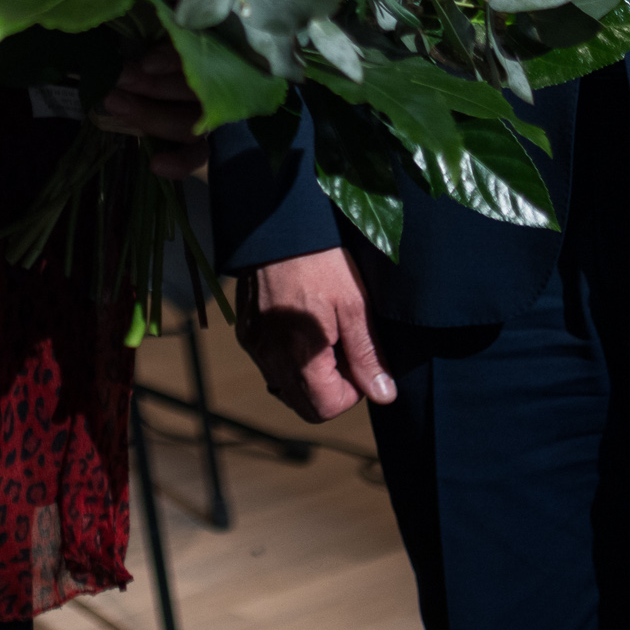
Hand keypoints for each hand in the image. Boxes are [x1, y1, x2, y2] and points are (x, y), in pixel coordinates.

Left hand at [95, 48, 209, 178]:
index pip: (197, 55)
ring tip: (114, 103)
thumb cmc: (149, 50)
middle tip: (119, 79)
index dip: (173, 60)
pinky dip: (179, 163)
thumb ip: (156, 41)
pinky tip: (157, 165)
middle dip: (152, 86)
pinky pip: (197, 156)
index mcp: (205, 55)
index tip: (146, 64)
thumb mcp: (154, 43)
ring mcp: (207, 116)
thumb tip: (132, 37)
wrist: (148, 89)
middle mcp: (213, 86)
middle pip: (192, 91)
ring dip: (151, 116)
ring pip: (189, 123)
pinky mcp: (200, 143)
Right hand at [237, 248, 395, 422]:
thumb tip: (384, 395)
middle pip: (303, 405)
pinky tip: (302, 326)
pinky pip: (269, 364)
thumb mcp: (354, 304)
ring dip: (310, 375)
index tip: (358, 358)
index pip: (325, 409)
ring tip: (324, 335)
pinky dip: (289, 358)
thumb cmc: (320, 258)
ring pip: (285, 386)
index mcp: (297, 354)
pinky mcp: (245, 330)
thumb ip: (368, 355)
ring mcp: (252, 344)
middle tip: (344, 349)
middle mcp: (268, 356)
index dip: (351, 393)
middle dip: (330, 389)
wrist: (276, 220)